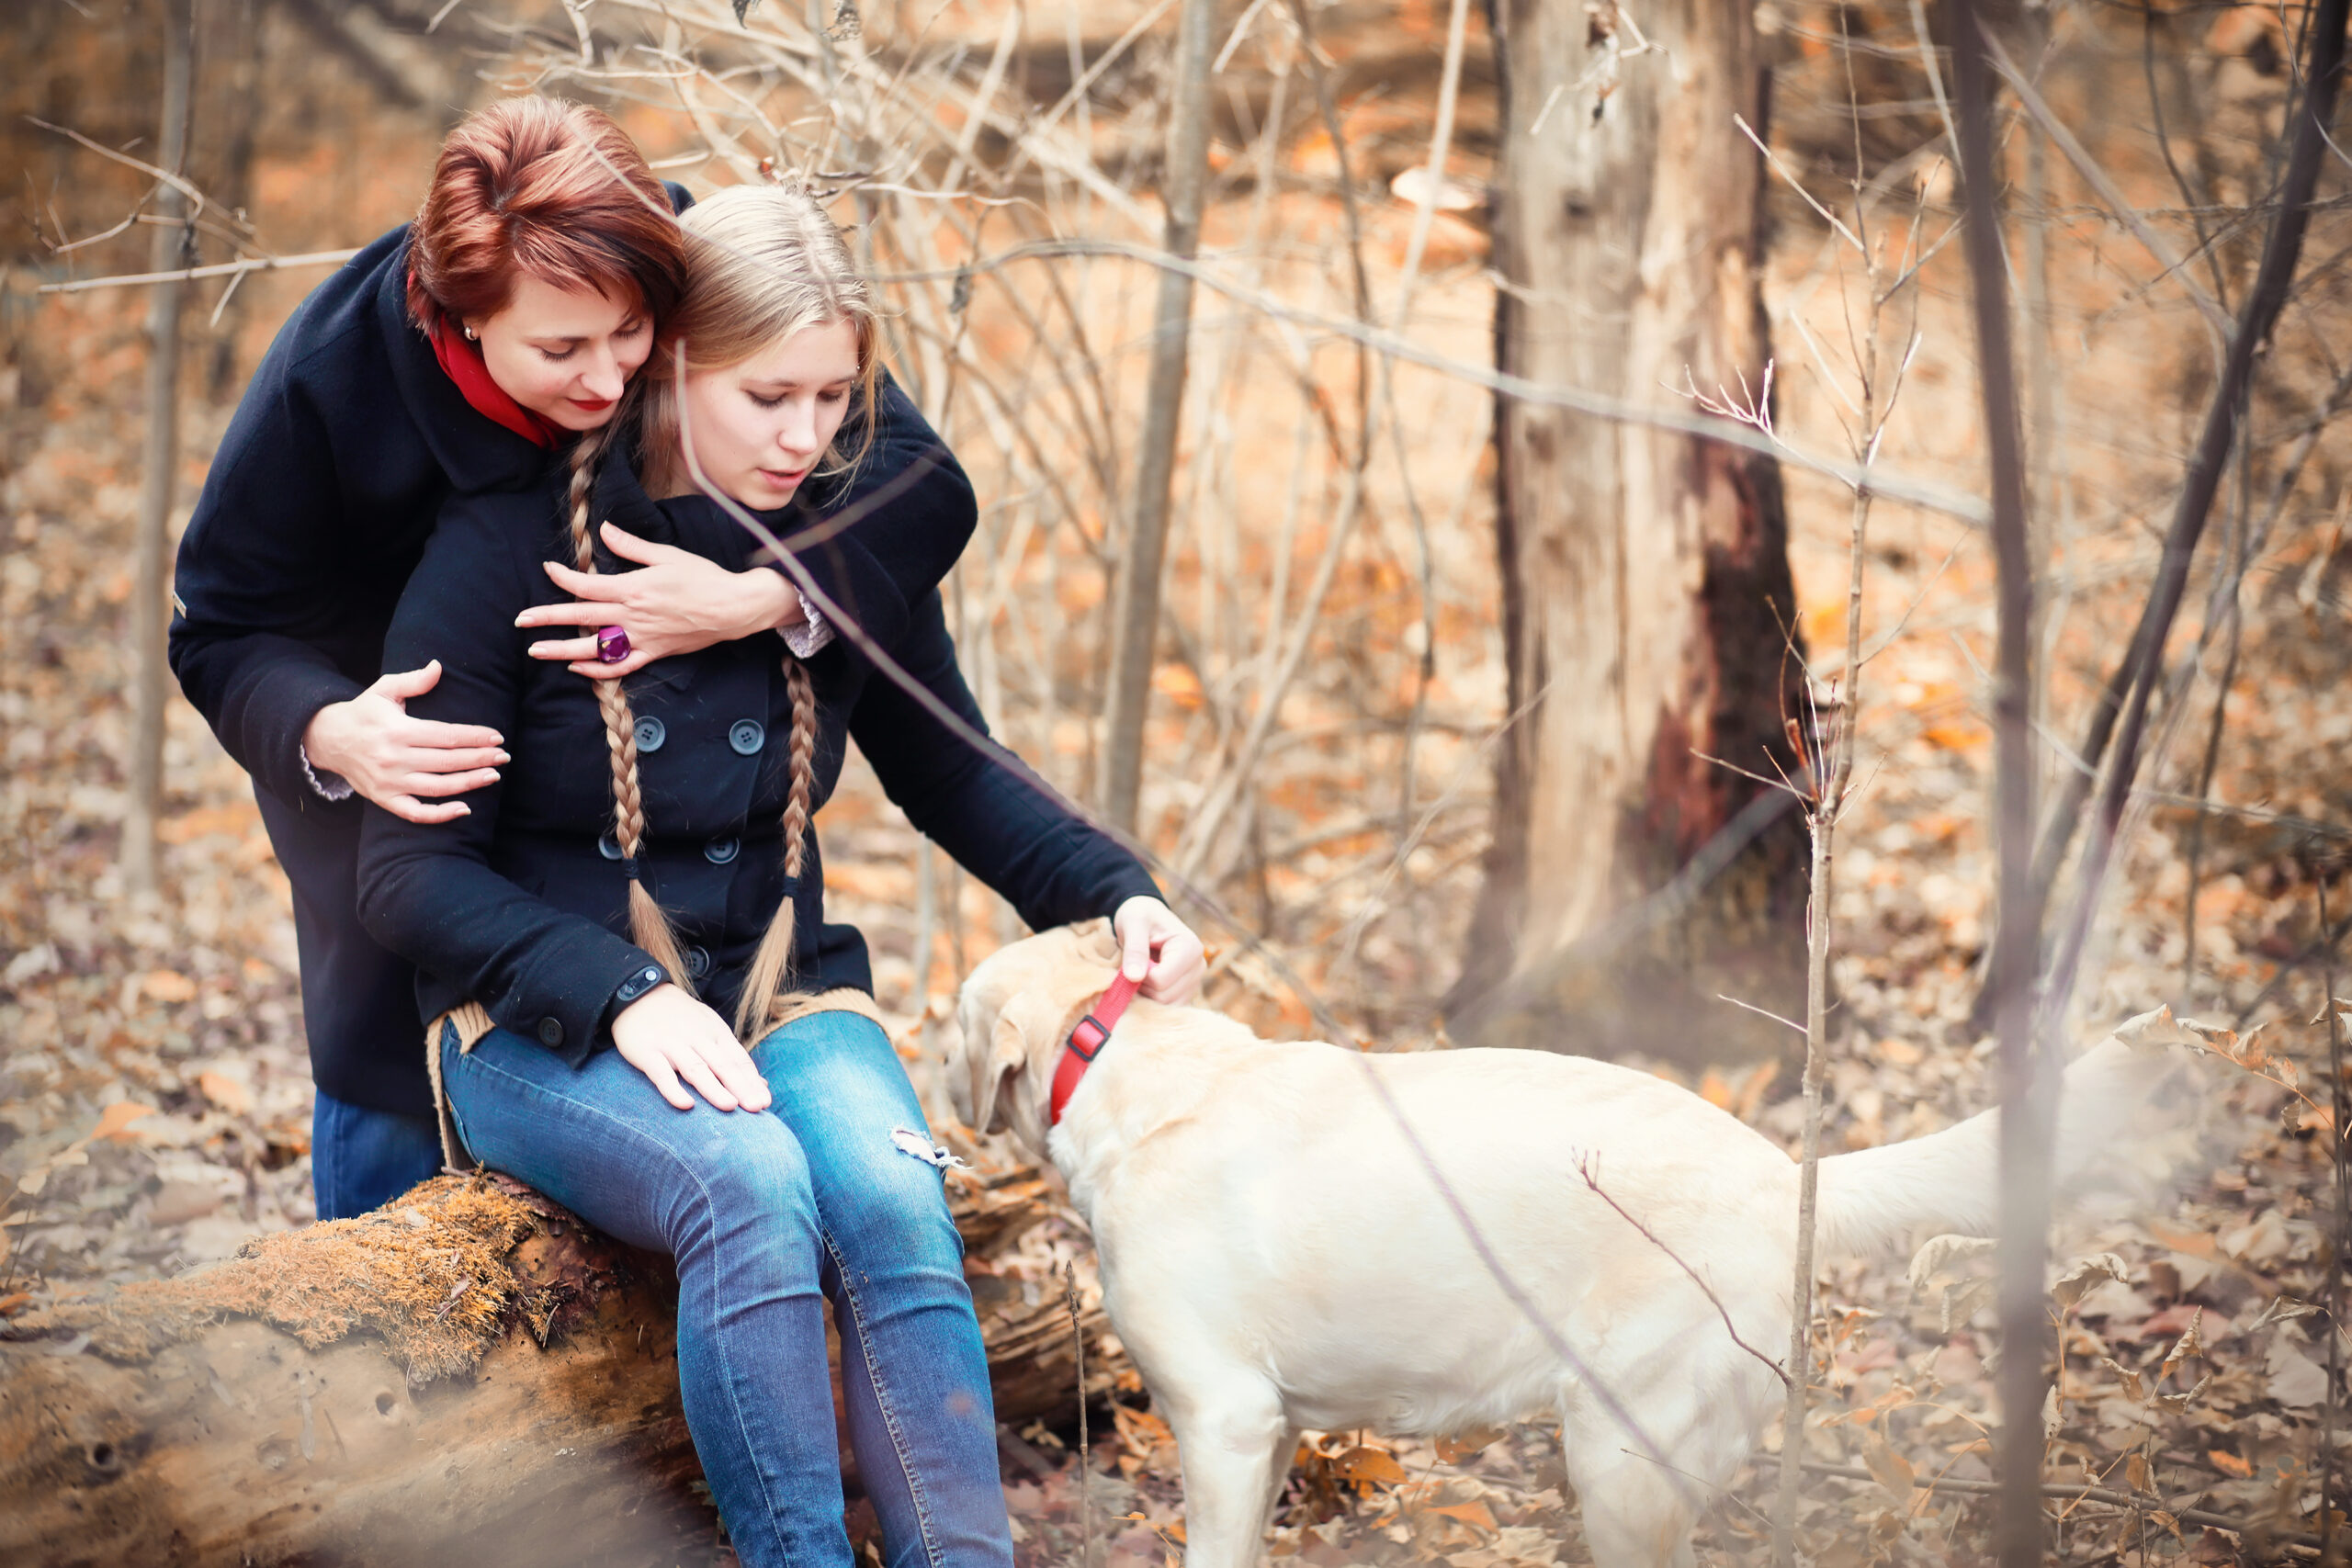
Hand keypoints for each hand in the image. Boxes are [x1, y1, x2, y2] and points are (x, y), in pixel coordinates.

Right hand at [303, 662, 506, 824]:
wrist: (326, 739)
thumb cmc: (363, 712)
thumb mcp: (384, 689)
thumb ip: (413, 680)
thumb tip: (439, 667)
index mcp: (398, 730)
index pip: (445, 735)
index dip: (474, 737)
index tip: (497, 737)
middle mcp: (394, 758)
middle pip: (447, 762)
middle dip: (479, 759)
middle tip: (504, 757)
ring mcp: (389, 782)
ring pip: (438, 788)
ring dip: (469, 784)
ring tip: (493, 776)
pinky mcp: (384, 799)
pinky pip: (416, 813)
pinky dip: (440, 815)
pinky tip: (465, 809)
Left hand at [516, 522, 803, 678]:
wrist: (733, 608)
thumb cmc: (703, 578)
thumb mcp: (666, 554)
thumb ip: (631, 545)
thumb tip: (604, 531)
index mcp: (632, 588)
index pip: (586, 585)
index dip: (562, 578)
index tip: (548, 570)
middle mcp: (631, 615)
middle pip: (580, 617)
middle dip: (547, 618)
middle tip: (520, 620)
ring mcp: (641, 638)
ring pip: (594, 647)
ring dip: (562, 650)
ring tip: (537, 651)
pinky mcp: (654, 652)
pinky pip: (620, 666)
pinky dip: (597, 669)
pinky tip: (578, 667)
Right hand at [611, 984, 774, 1111]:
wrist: (638, 994)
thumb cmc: (680, 1019)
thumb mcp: (710, 1029)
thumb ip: (733, 1057)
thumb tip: (761, 1084)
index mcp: (715, 1033)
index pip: (738, 1060)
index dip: (752, 1081)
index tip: (766, 1102)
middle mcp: (697, 1038)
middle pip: (722, 1065)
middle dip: (741, 1087)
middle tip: (756, 1107)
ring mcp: (672, 1045)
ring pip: (696, 1069)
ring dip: (713, 1088)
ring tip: (729, 1106)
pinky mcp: (647, 1052)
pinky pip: (661, 1073)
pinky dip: (673, 1089)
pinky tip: (686, 1104)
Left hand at [1111, 896, 1206, 1004]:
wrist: (1146, 916)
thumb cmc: (1140, 915)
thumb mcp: (1133, 924)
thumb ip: (1134, 949)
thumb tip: (1134, 978)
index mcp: (1190, 948)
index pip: (1161, 980)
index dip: (1139, 975)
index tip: (1132, 961)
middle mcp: (1199, 967)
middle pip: (1164, 997)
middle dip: (1142, 986)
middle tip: (1134, 965)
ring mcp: (1194, 982)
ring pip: (1166, 1006)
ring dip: (1146, 993)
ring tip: (1141, 970)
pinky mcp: (1187, 992)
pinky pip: (1167, 1008)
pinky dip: (1151, 999)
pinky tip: (1146, 981)